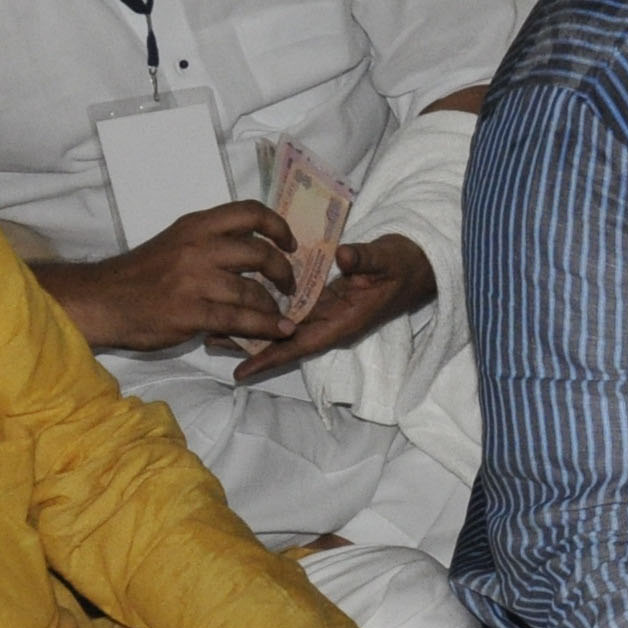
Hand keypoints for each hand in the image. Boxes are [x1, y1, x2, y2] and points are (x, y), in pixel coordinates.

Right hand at [57, 200, 298, 350]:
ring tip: (279, 314)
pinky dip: (267, 326)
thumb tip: (253, 250)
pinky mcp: (191, 313)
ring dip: (273, 305)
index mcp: (195, 226)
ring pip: (252, 290)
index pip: (249, 211)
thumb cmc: (140, 275)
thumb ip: (210, 243)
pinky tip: (281, 330)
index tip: (290, 243)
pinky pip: (240, 320)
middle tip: (288, 284)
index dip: (278, 226)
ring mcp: (194, 281)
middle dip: (283, 270)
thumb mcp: (175, 243)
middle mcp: (198, 247)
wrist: (102, 301)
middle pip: (260, 251)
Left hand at [217, 233, 433, 382]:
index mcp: (343, 320)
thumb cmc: (403, 265)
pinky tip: (241, 305)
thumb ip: (365, 260)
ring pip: (283, 326)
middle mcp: (330, 320)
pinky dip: (265, 310)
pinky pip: (291, 310)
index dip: (271, 356)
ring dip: (251, 328)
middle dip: (249, 343)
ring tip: (214, 329)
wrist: (418, 265)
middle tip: (210, 341)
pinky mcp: (324, 298)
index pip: (301, 343)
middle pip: (283, 339)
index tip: (242, 369)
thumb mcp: (386, 260)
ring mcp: (326, 311)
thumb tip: (343, 257)